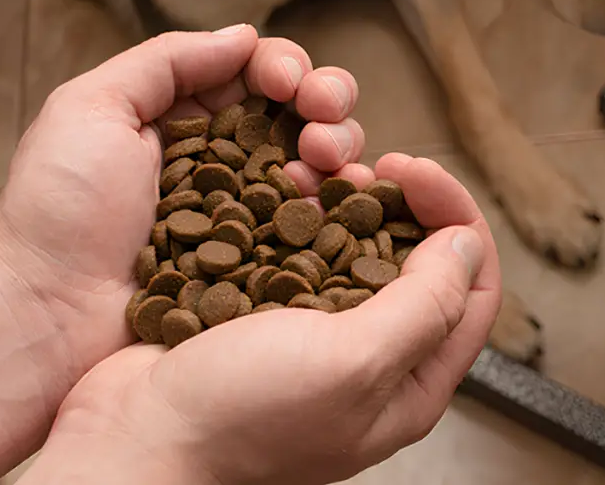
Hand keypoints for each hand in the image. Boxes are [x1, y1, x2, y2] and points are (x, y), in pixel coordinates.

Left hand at [0, 25, 366, 386]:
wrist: (47, 313)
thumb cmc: (58, 209)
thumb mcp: (93, 107)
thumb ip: (167, 61)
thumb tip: (246, 35)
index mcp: (187, 119)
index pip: (258, 74)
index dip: (285, 67)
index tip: (285, 82)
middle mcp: (228, 161)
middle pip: (303, 113)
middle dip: (327, 99)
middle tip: (320, 114)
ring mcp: (252, 214)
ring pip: (323, 163)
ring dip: (339, 145)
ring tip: (320, 159)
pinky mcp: (267, 262)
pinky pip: (322, 223)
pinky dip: (342, 200)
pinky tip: (333, 195)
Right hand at [21, 155, 501, 484]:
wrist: (131, 439)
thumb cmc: (240, 417)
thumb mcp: (354, 362)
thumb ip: (426, 304)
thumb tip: (468, 246)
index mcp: (410, 384)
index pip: (473, 291)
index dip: (457, 220)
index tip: (418, 172)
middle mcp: (372, 361)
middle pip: (420, 265)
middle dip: (404, 204)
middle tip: (371, 165)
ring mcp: (317, 338)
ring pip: (359, 251)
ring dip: (351, 202)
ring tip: (325, 169)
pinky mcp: (269, 315)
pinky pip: (303, 253)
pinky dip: (303, 215)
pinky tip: (285, 189)